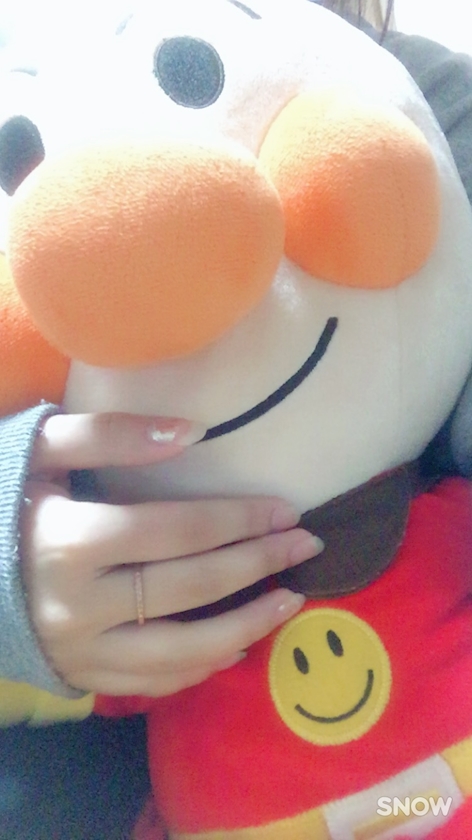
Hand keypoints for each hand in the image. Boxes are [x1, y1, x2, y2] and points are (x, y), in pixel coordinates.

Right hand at [20, 412, 320, 696]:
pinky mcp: (82, 674)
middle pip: (189, 586)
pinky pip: (155, 680)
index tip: (286, 510)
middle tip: (306, 546)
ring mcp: (80, 649)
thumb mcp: (43, 448)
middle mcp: (77, 604)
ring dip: (247, 625)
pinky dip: (203, 664)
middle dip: (257, 563)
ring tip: (292, 601)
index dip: (239, 519)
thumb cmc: (7, 497)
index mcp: (69, 541)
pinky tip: (240, 643)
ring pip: (181, 648)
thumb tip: (194, 433)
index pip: (177, 531)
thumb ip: (110, 434)